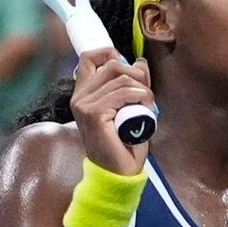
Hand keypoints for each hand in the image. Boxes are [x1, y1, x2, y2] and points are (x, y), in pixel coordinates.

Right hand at [69, 49, 153, 175]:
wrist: (119, 172)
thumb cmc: (123, 144)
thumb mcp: (131, 106)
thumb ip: (133, 84)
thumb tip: (140, 61)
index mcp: (84, 93)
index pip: (89, 57)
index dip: (111, 54)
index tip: (131, 70)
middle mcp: (79, 97)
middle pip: (111, 64)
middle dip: (136, 74)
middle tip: (146, 93)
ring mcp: (84, 105)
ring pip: (120, 78)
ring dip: (142, 88)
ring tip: (148, 104)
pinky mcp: (94, 114)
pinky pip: (122, 93)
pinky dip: (140, 96)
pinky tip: (146, 107)